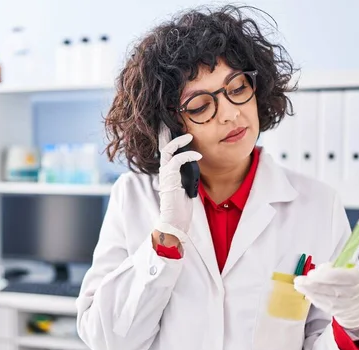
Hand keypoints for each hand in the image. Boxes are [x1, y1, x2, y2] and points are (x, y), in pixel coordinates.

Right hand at [154, 128, 201, 242]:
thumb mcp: (186, 186)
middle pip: (162, 145)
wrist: (174, 222)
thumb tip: (194, 164)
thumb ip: (186, 174)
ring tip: (188, 136)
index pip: (166, 149)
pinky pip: (176, 160)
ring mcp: (165, 174)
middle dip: (165, 131)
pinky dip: (187, 155)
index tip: (174, 125)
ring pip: (166, 150)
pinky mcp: (169, 179)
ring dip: (178, 141)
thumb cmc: (180, 206)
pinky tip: (197, 155)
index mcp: (167, 171)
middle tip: (170, 119)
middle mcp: (164, 170)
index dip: (168, 136)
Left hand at [294, 262, 358, 329]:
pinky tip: (307, 293)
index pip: (341, 277)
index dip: (324, 275)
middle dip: (312, 284)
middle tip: (300, 280)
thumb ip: (338, 268)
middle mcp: (355, 294)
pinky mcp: (339, 312)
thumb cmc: (355, 282)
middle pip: (331, 289)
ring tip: (299, 285)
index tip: (312, 274)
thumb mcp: (352, 270)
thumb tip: (320, 269)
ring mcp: (347, 305)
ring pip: (326, 298)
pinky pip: (324, 305)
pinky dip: (314, 298)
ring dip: (309, 291)